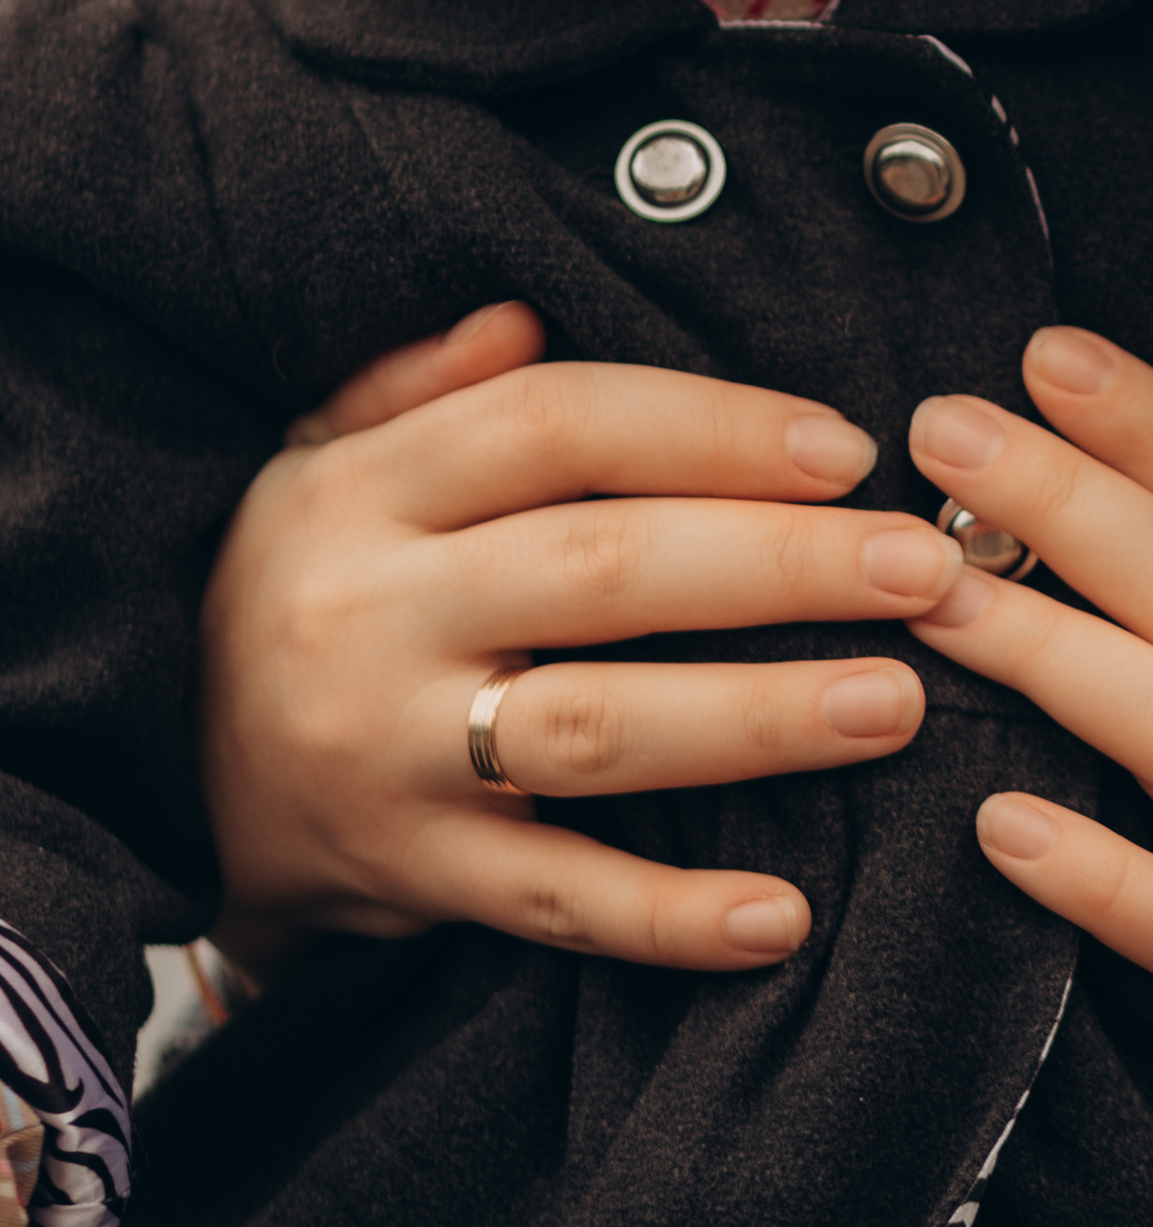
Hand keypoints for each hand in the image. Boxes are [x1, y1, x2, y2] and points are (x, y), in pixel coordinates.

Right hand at [198, 302, 968, 975]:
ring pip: (597, 733)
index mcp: (365, 490)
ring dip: (759, 721)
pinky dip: (671, 918)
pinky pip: (557, 902)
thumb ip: (425, 382)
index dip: (708, 428)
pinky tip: (784, 915)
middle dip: (782, 566)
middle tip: (923, 566)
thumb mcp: (318, 458)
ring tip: (896, 704)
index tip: (845, 446)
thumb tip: (522, 309)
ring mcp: (387, 759)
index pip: (556, 426)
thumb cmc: (296, 586)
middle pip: (605, 574)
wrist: (154, 776)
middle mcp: (372, 617)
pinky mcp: (410, 880)